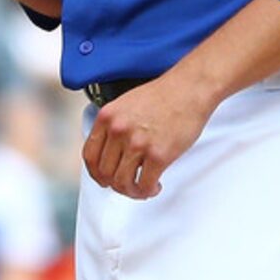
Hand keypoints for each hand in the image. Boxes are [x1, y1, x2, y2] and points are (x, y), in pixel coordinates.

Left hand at [82, 73, 217, 199]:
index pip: (89, 156)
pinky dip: (147, 191)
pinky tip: (154, 186)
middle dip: (115, 184)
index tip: (104, 179)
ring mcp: (137, 143)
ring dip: (131, 191)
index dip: (96, 173)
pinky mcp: (158, 155)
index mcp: (107, 117)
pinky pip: (144, 185)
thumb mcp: (126, 104)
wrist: (190, 88)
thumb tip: (110, 153)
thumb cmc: (164, 95)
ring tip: (141, 187)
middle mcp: (118, 130)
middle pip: (104, 173)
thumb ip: (114, 126)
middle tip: (127, 184)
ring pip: (121, 183)